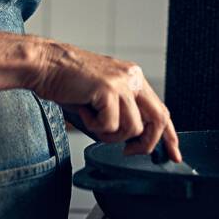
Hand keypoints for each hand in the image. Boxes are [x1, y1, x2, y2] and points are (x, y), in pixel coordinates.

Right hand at [24, 38, 181, 162]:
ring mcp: (122, 82)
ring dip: (111, 135)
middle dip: (147, 144)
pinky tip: (83, 111)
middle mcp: (132, 77)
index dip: (170, 135)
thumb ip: (121, 115)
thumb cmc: (67, 82)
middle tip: (128, 152)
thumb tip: (133, 141)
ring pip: (133, 127)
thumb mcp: (102, 98)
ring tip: (92, 120)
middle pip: (158, 119)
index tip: (174, 154)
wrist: (44, 64)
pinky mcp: (108, 89)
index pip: (161, 110)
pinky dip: (94, 126)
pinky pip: (111, 125)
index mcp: (133, 78)